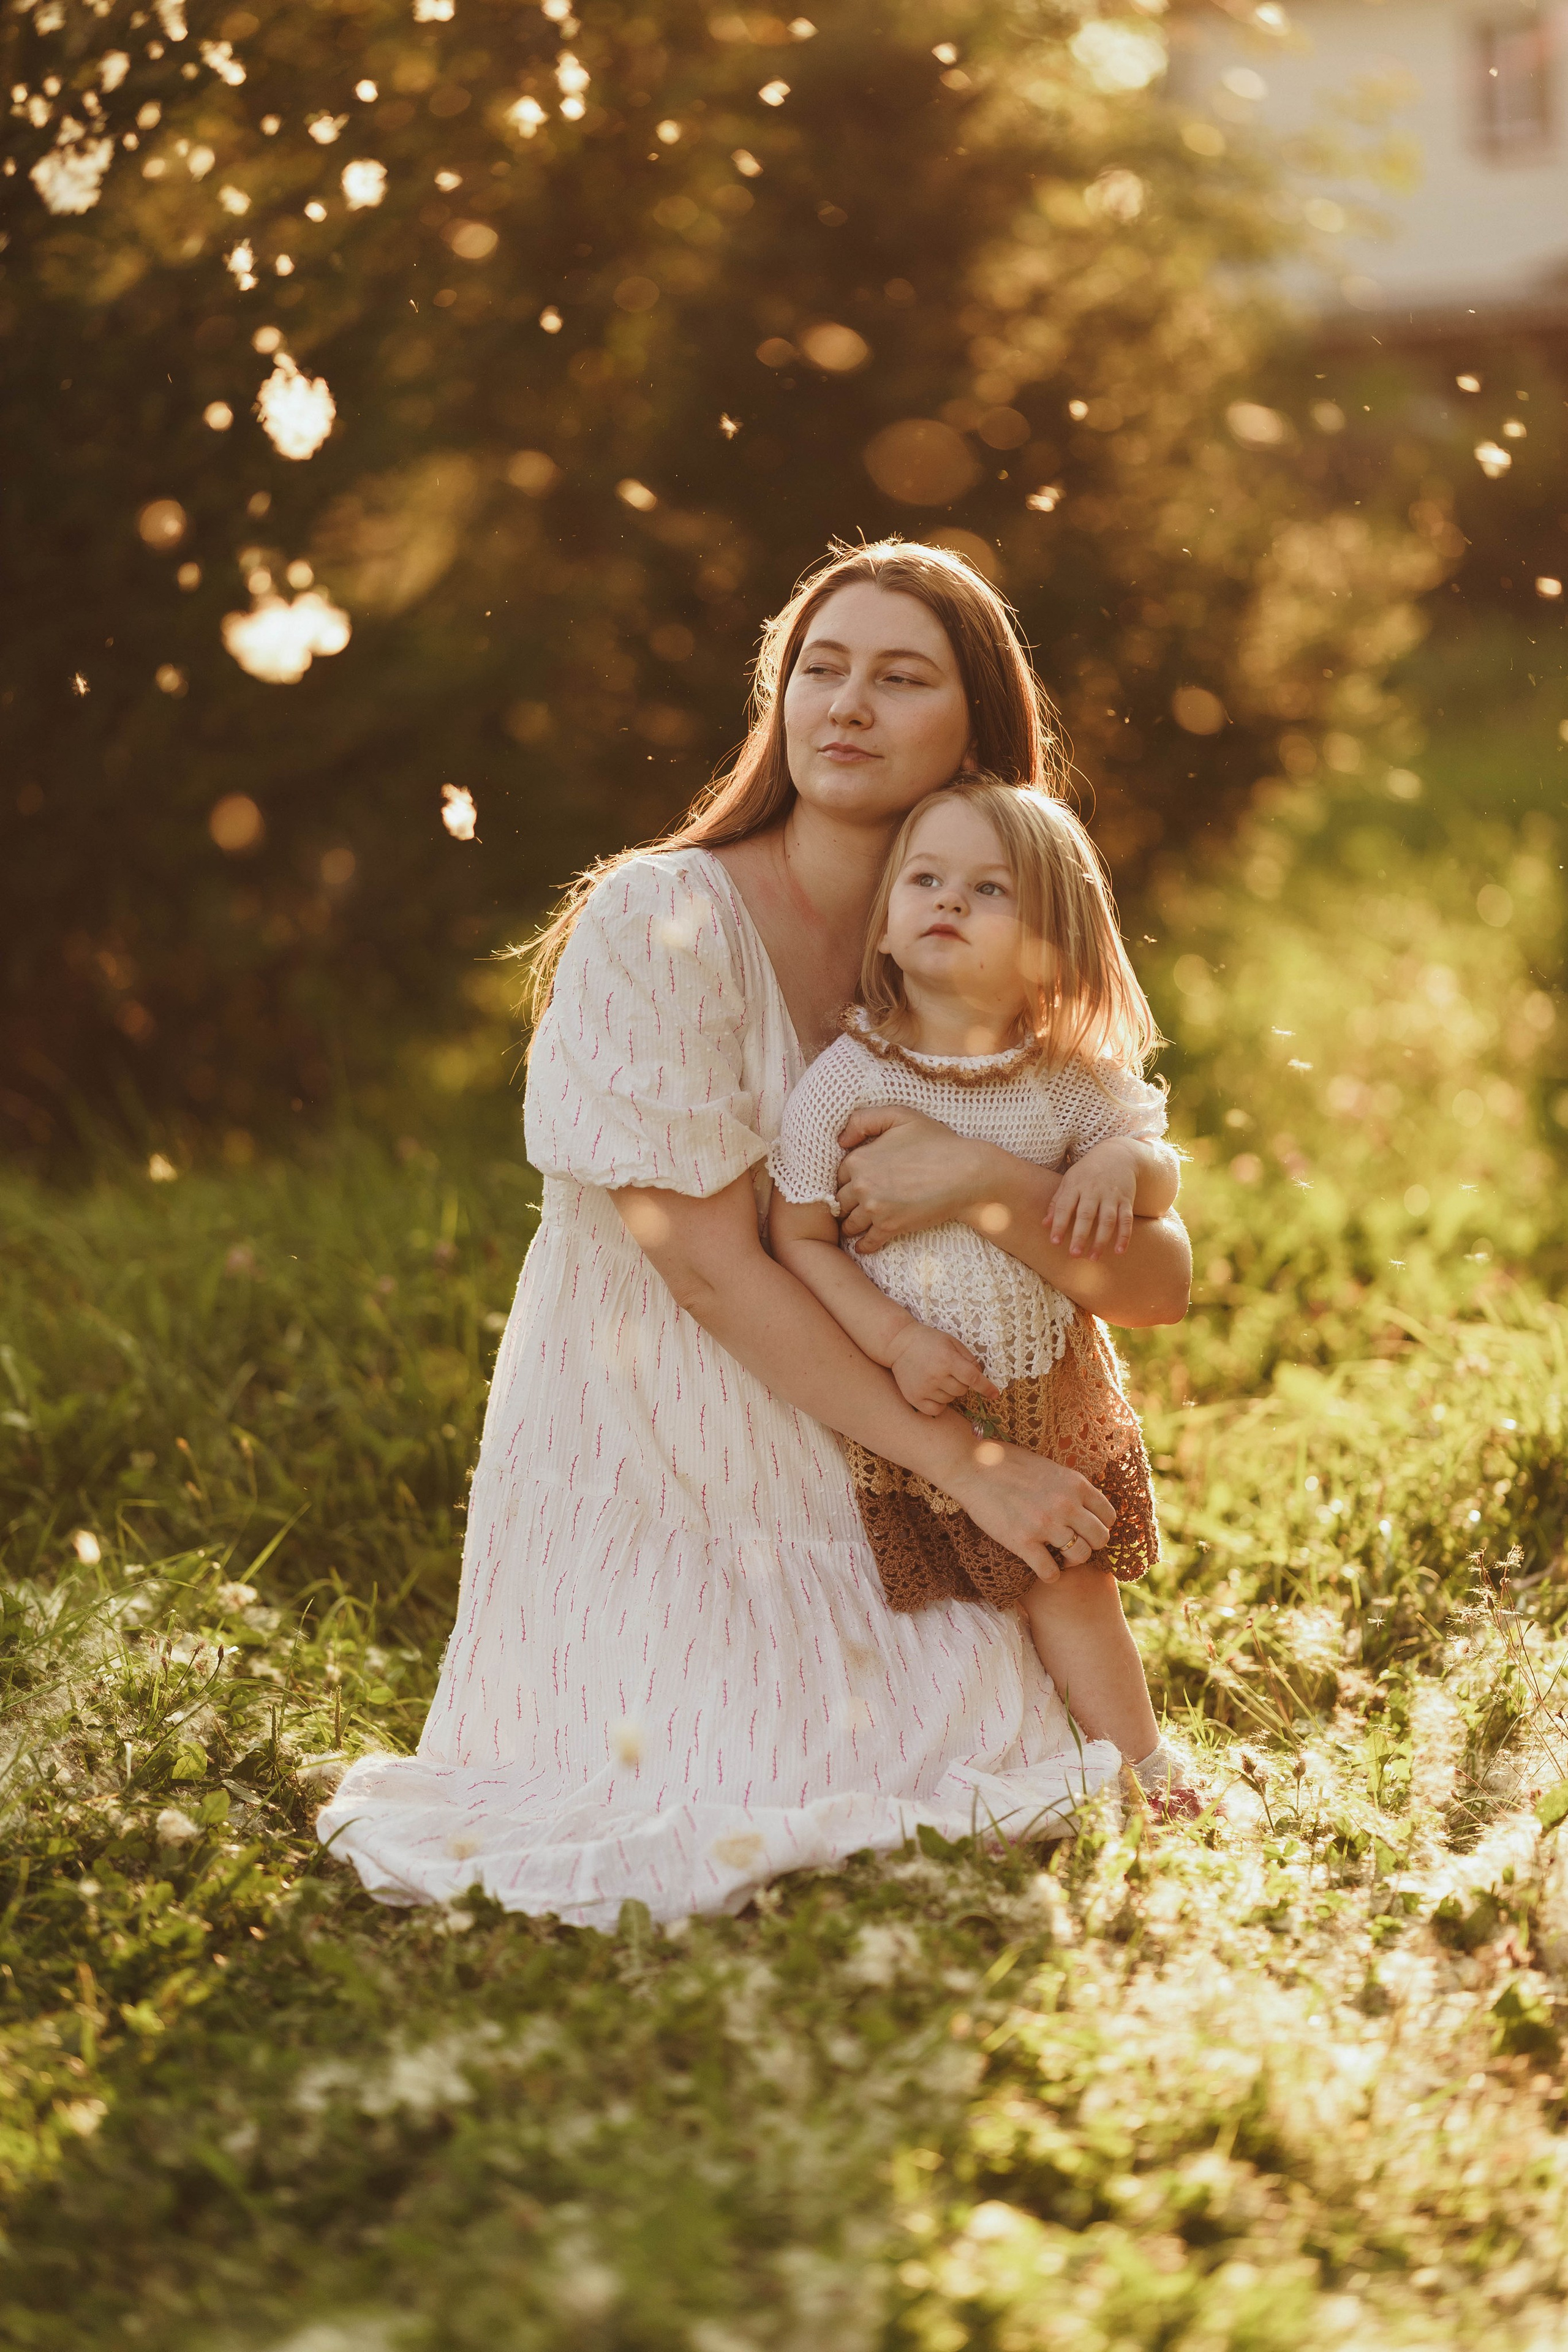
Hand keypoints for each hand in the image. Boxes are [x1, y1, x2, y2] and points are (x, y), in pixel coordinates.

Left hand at [835, 1103, 989, 1253]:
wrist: (965, 1173)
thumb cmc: (936, 1142)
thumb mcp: (900, 1116)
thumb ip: (864, 1120)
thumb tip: (840, 1141)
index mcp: (859, 1159)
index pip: (839, 1174)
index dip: (847, 1179)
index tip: (854, 1184)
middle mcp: (861, 1185)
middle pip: (841, 1201)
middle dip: (845, 1204)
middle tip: (850, 1208)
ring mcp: (875, 1209)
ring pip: (850, 1224)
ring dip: (851, 1226)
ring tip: (854, 1227)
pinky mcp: (890, 1227)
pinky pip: (868, 1242)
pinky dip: (864, 1245)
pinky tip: (863, 1246)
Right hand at [886, 1323, 997, 1416]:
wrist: (898, 1343)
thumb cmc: (928, 1341)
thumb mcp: (951, 1342)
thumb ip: (968, 1358)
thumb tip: (980, 1375)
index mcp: (947, 1360)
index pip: (973, 1379)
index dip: (986, 1388)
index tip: (995, 1394)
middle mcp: (936, 1376)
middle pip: (962, 1391)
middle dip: (962, 1383)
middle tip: (949, 1371)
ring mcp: (924, 1388)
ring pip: (950, 1400)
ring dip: (949, 1391)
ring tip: (937, 1377)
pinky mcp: (914, 1398)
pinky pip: (937, 1409)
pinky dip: (940, 1404)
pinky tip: (934, 1391)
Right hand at [945, 1438, 1114, 1581]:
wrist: (972, 1466)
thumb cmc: (1007, 1462)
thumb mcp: (1049, 1466)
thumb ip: (1069, 1486)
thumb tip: (1083, 1504)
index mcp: (1075, 1483)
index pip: (1109, 1515)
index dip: (1100, 1525)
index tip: (1086, 1529)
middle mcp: (1066, 1504)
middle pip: (1101, 1539)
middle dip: (1090, 1545)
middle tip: (1074, 1544)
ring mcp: (1045, 1524)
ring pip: (1080, 1556)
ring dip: (1072, 1561)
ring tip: (1060, 1557)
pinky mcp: (1022, 1542)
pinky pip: (1050, 1571)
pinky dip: (1050, 1575)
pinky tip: (1043, 1569)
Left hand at [1048, 1140, 1138, 1259]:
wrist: (1118, 1154)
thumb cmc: (1087, 1172)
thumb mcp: (1069, 1181)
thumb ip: (1057, 1202)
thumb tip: (1044, 1225)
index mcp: (1076, 1186)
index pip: (1065, 1206)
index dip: (1059, 1224)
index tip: (1055, 1242)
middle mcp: (1094, 1191)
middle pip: (1087, 1215)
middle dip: (1080, 1235)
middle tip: (1074, 1254)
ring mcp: (1111, 1196)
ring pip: (1107, 1220)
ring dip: (1101, 1240)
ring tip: (1093, 1257)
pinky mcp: (1126, 1200)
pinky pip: (1126, 1220)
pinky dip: (1124, 1236)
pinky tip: (1119, 1251)